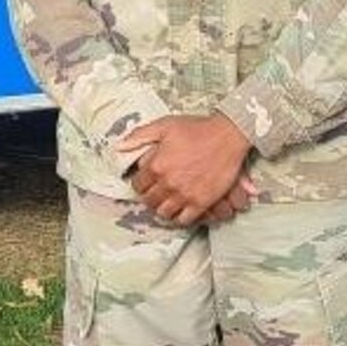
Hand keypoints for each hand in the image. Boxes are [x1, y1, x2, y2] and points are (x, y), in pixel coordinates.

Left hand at [117, 114, 256, 226]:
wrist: (227, 136)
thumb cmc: (197, 129)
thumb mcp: (164, 126)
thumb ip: (140, 136)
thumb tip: (119, 146)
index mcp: (156, 165)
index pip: (138, 185)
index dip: (140, 184)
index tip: (145, 183)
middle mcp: (168, 183)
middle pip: (149, 201)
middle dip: (150, 197)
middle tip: (155, 193)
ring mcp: (184, 194)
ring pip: (164, 213)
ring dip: (163, 208)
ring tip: (167, 202)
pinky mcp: (201, 202)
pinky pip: (184, 219)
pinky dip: (180, 217)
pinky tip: (182, 209)